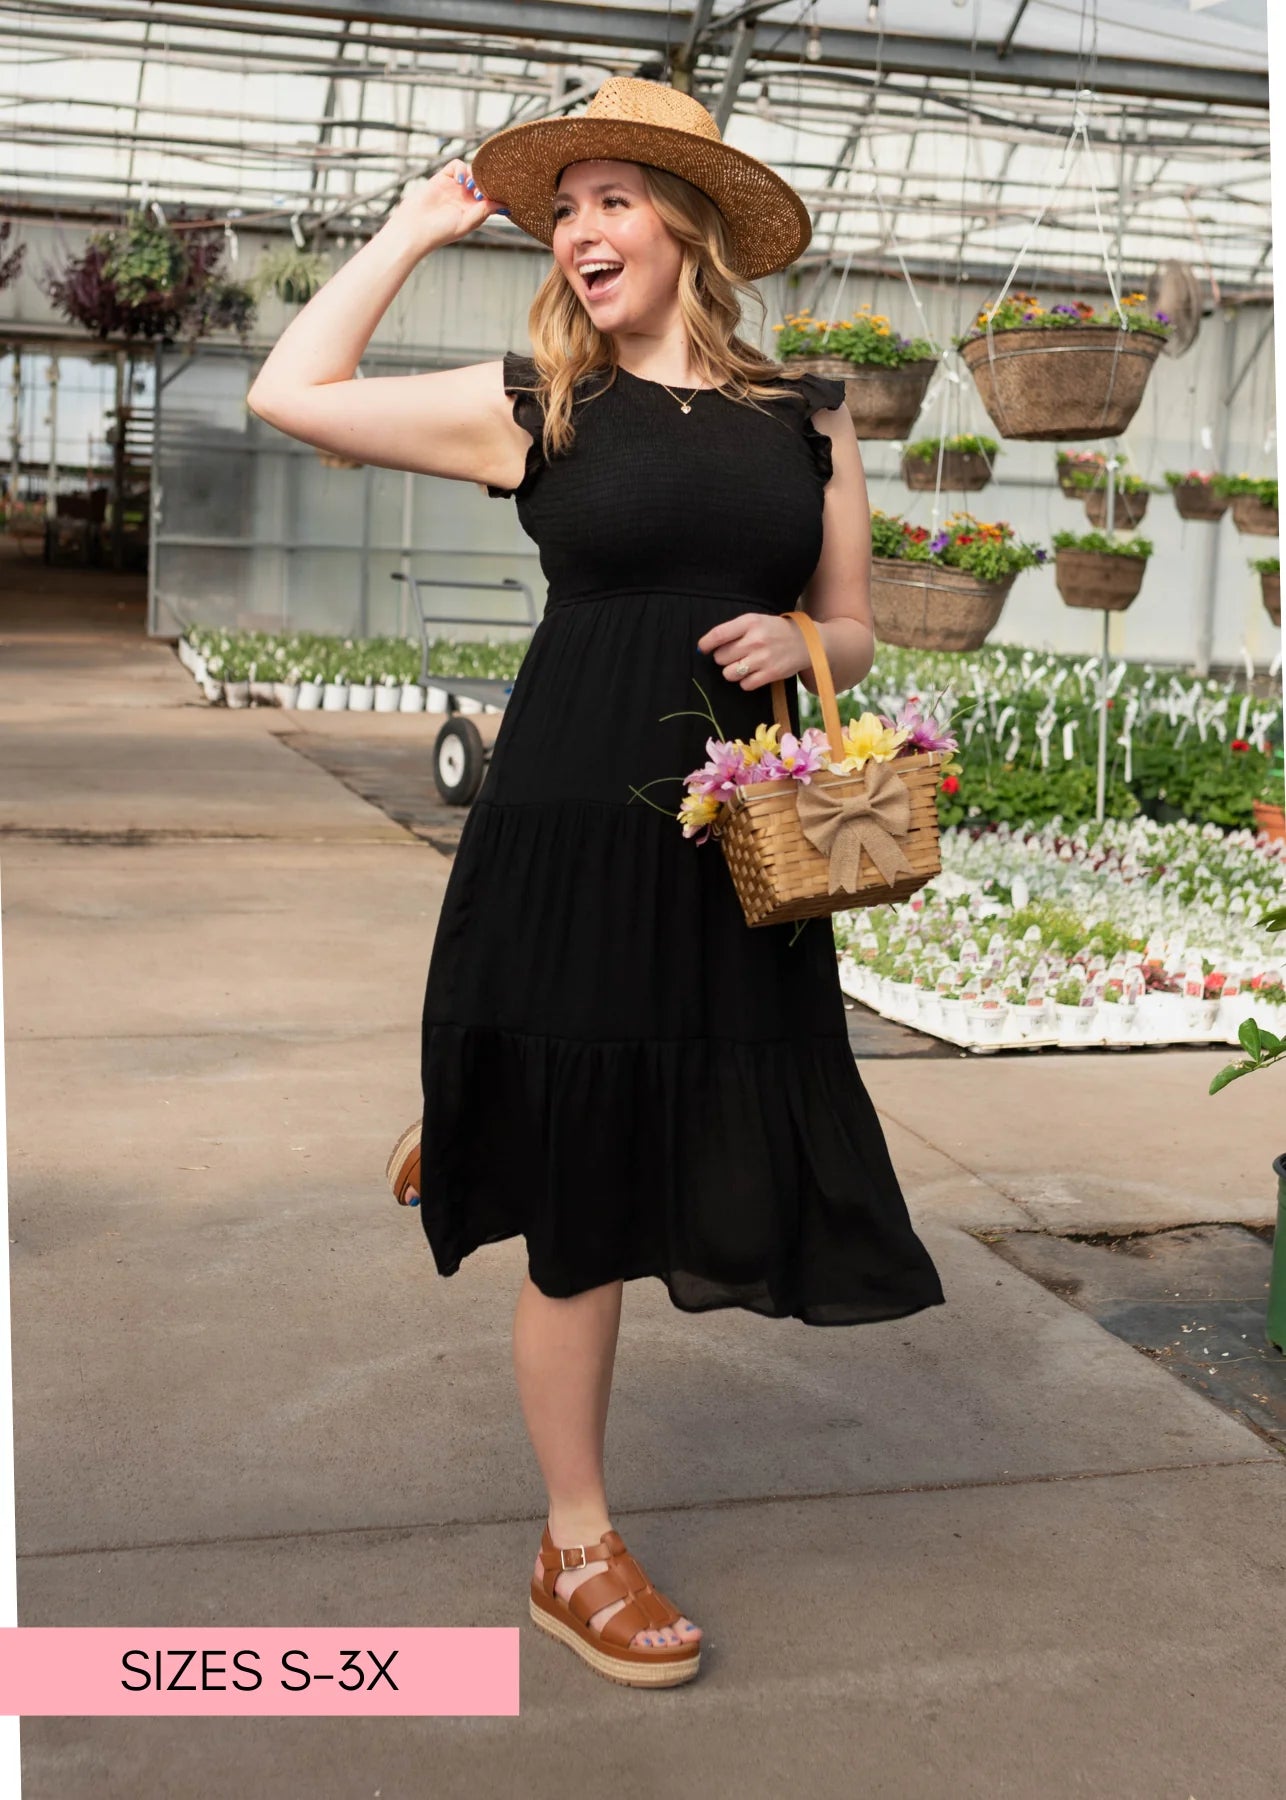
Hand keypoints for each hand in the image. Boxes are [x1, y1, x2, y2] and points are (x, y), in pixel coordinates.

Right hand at [384, 160, 507, 256]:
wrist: (415, 227)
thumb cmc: (440, 231)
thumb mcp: (467, 222)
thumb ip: (484, 211)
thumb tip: (504, 204)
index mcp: (474, 211)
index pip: (491, 197)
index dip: (497, 193)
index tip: (500, 194)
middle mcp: (466, 198)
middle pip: (483, 182)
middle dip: (487, 182)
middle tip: (483, 191)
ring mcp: (454, 187)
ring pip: (472, 172)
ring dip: (475, 177)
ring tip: (470, 188)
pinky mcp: (442, 178)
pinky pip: (457, 166)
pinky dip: (461, 169)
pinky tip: (460, 180)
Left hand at [696, 613, 806, 692]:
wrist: (806, 641)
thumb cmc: (774, 631)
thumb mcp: (755, 621)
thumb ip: (732, 631)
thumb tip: (704, 646)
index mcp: (750, 622)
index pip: (718, 635)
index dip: (706, 644)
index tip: (703, 649)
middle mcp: (756, 640)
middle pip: (721, 657)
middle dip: (723, 658)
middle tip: (735, 655)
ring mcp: (763, 658)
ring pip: (729, 673)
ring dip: (732, 671)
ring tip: (743, 665)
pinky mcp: (771, 673)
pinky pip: (744, 684)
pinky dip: (746, 681)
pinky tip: (754, 673)